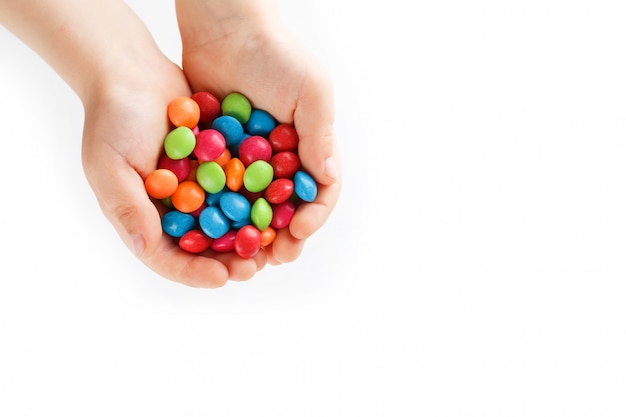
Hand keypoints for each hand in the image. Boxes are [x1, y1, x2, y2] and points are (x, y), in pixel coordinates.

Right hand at [81, 56, 265, 286]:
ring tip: (272, 249)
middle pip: (202, 248)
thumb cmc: (113, 119)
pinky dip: (255, 202)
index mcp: (143, 217)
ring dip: (247, 238)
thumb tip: (145, 248)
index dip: (194, 272)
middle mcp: (172, 210)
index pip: (168, 258)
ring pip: (225, 224)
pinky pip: (238, 190)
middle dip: (228, 262)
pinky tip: (278, 209)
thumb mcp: (111, 165)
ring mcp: (196, 189)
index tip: (221, 278)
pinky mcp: (216, 167)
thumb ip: (128, 207)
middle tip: (254, 269)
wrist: (132, 72)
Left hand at [176, 0, 341, 264]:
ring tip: (246, 257)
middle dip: (284, 237)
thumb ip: (320, 134)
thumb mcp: (311, 90)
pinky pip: (222, 192)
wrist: (225, 28)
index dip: (314, 215)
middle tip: (275, 258)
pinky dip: (221, 213)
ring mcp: (250, 160)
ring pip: (255, 208)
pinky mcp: (219, 156)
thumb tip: (327, 177)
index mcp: (310, 146)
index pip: (321, 191)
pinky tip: (214, 232)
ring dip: (253, 236)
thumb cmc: (276, 54)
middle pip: (288, 208)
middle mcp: (282, 158)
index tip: (299, 230)